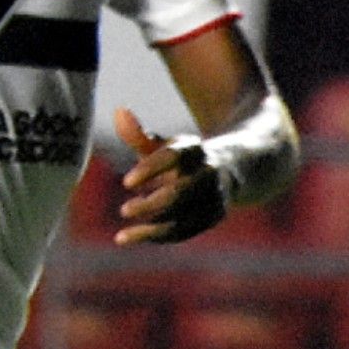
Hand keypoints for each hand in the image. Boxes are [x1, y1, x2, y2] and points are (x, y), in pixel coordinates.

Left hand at [113, 107, 226, 244]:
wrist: (230, 170)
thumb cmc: (182, 158)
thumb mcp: (163, 145)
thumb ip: (138, 134)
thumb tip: (119, 111)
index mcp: (194, 149)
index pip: (173, 156)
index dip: (150, 168)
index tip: (125, 182)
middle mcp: (207, 173)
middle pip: (180, 193)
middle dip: (152, 204)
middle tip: (123, 210)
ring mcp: (214, 198)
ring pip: (184, 218)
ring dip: (152, 229)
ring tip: (122, 235)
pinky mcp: (213, 217)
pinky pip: (185, 231)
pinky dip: (158, 237)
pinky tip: (133, 237)